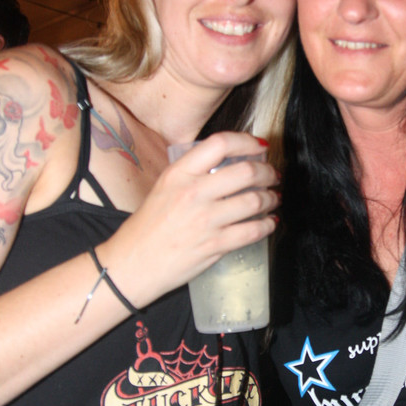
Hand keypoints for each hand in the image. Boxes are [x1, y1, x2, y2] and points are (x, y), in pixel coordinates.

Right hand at [97, 132, 278, 307]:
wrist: (132, 264)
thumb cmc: (147, 227)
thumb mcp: (164, 188)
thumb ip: (192, 174)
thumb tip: (227, 165)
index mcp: (178, 173)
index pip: (220, 144)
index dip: (247, 142)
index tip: (260, 147)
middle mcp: (192, 193)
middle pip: (246, 171)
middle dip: (267, 172)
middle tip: (272, 175)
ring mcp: (205, 220)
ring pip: (254, 201)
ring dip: (271, 198)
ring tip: (273, 198)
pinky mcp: (214, 244)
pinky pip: (252, 231)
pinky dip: (267, 225)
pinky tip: (269, 222)